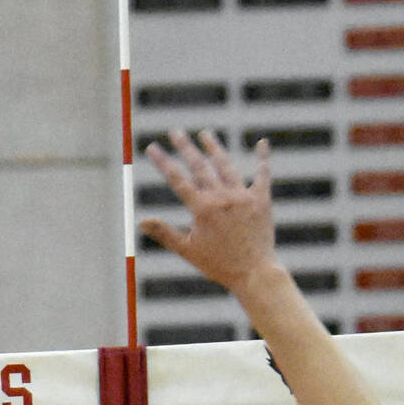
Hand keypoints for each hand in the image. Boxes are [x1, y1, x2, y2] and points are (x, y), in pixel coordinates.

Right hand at [138, 129, 281, 293]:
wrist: (254, 272)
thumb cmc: (218, 265)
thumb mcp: (187, 250)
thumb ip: (164, 233)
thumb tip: (140, 221)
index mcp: (202, 209)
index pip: (177, 179)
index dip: (163, 162)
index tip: (152, 147)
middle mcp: (222, 197)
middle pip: (200, 166)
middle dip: (185, 147)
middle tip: (175, 132)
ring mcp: (243, 196)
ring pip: (226, 165)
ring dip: (214, 147)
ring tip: (205, 133)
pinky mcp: (262, 199)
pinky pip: (262, 174)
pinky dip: (262, 158)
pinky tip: (262, 142)